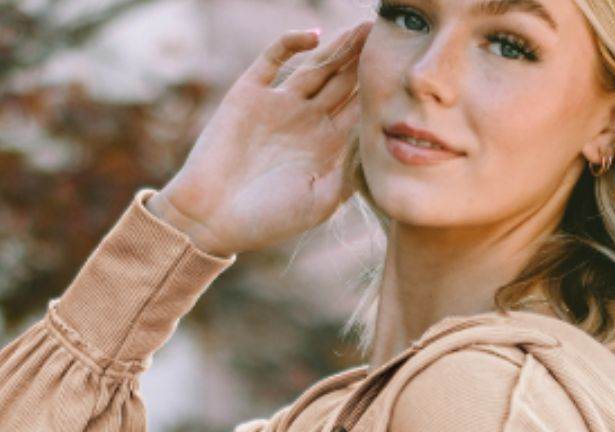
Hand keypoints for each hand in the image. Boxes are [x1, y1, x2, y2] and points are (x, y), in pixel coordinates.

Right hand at [157, 21, 372, 256]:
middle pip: (342, 82)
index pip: (359, 110)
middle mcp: (306, 121)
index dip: (379, 91)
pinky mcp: (250, 93)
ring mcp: (278, 104)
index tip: (403, 74)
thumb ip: (349, 173)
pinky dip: (291, 44)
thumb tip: (375, 140)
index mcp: (326, 147)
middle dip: (363, 60)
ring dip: (339, 48)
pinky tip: (314, 37)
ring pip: (315, 67)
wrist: (211, 217)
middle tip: (387, 35)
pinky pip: (274, 59)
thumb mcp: (319, 203)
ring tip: (364, 29)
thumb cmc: (267, 220)